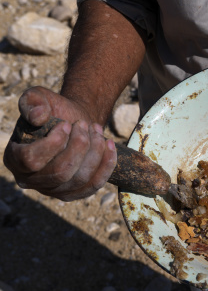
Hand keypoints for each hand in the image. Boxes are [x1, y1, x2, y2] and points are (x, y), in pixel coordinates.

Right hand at [3, 86, 116, 200]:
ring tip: (97, 130)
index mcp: (14, 159)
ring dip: (94, 152)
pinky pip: (94, 185)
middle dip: (79, 146)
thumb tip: (38, 117)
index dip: (53, 142)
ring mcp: (53, 191)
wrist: (74, 122)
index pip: (31, 160)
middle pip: (60, 172)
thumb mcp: (39, 98)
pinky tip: (110, 145)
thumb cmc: (53, 111)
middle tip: (85, 124)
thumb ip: (32, 101)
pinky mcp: (74, 193)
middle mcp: (31, 180)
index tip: (67, 124)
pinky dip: (106, 165)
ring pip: (79, 178)